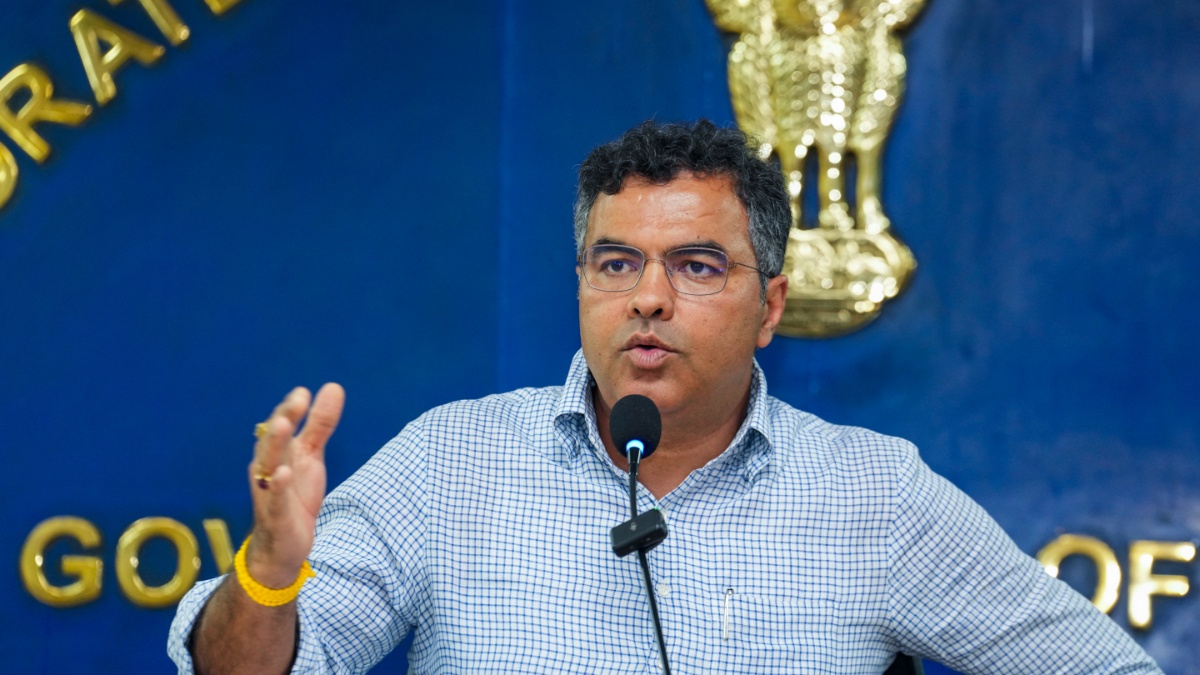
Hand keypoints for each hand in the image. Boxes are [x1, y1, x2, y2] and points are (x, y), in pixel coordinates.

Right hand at [246, 383, 344, 586]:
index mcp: (276, 453)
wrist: (281, 547)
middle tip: (297, 400)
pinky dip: (277, 486)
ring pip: (268, 465)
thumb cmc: (294, 496)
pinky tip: (283, 473)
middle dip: (282, 419)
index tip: (303, 393)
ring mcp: (268, 492)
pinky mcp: (275, 516)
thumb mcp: (311, 457)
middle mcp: (267, 469)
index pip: (279, 425)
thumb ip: (319, 424)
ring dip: (274, 445)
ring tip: (282, 424)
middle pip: (271, 440)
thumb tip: (333, 387)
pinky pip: (274, 499)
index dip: (289, 409)